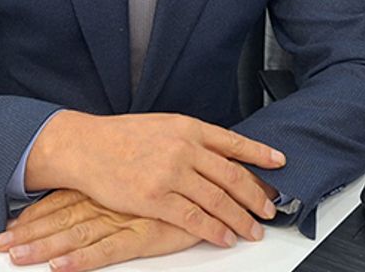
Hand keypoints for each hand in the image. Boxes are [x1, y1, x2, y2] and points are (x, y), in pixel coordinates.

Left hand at [0, 190, 196, 270]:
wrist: (213, 179)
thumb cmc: (177, 176)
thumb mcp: (143, 180)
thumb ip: (118, 187)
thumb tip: (98, 192)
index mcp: (107, 189)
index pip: (61, 203)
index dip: (33, 218)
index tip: (6, 229)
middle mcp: (110, 202)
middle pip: (61, 220)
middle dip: (29, 236)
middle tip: (0, 248)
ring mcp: (125, 218)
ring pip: (75, 235)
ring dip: (43, 248)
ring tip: (15, 259)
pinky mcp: (144, 235)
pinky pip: (107, 251)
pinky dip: (82, 259)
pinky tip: (61, 267)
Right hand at [24, 112, 284, 247]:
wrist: (85, 147)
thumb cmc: (120, 137)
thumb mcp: (161, 126)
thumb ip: (190, 139)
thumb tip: (219, 154)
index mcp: (187, 127)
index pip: (233, 142)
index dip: (259, 154)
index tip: (279, 162)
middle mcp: (184, 148)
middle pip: (232, 175)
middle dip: (255, 195)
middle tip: (269, 208)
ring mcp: (170, 173)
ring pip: (217, 199)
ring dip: (240, 218)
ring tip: (253, 230)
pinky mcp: (156, 198)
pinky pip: (193, 218)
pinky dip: (214, 230)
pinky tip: (225, 237)